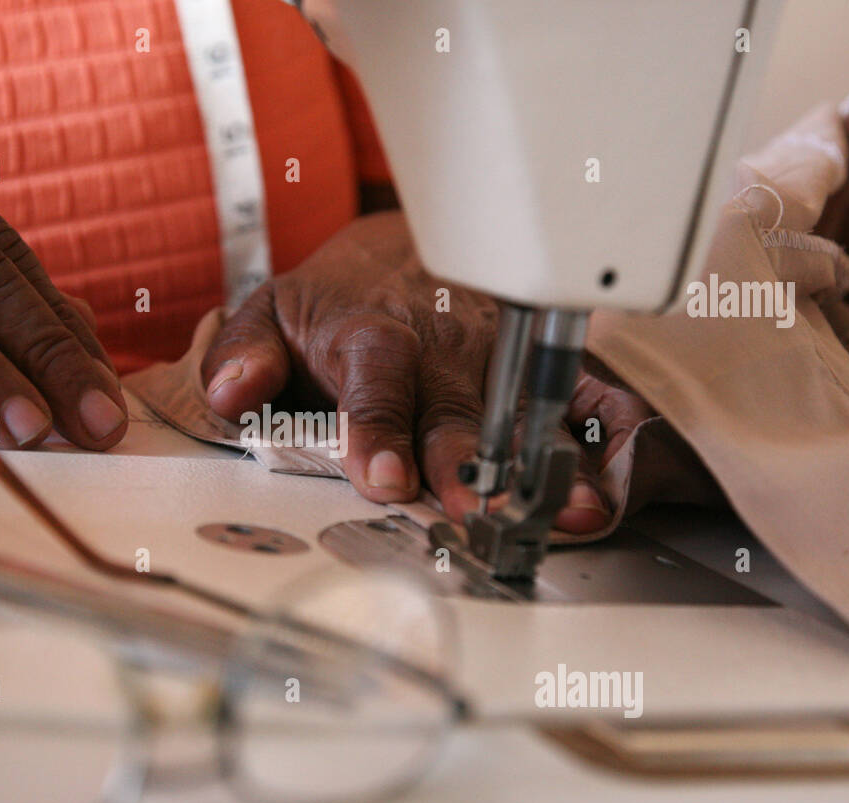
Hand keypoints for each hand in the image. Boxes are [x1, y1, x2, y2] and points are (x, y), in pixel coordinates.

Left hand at [199, 211, 654, 531]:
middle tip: (471, 508)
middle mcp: (444, 346)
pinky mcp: (543, 360)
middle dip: (466, 457)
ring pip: (527, 405)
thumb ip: (245, 352)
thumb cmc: (339, 301)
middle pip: (458, 405)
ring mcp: (501, 353)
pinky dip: (610, 432)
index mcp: (374, 334)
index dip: (379, 429)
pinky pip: (586, 392)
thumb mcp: (273, 310)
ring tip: (568, 507)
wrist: (407, 249)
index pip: (373, 381)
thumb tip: (229, 393)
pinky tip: (620, 476)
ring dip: (547, 458)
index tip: (383, 479)